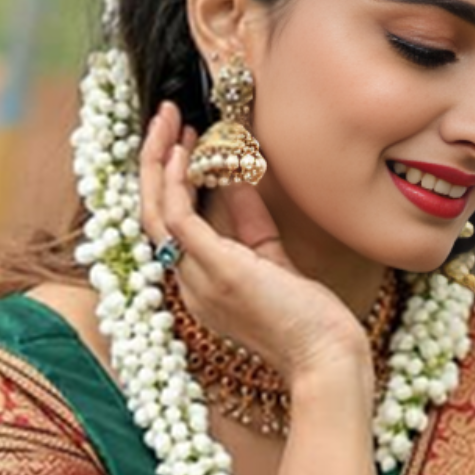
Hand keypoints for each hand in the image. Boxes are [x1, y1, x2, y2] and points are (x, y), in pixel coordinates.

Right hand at [140, 98, 370, 391]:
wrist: (324, 357)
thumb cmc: (307, 318)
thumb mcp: (272, 259)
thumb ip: (250, 222)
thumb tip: (238, 179)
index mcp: (199, 283)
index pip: (168, 225)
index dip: (169, 179)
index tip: (181, 142)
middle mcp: (188, 283)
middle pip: (150, 214)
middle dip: (153, 161)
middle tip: (162, 117)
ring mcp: (197, 279)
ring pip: (153, 211)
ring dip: (157, 159)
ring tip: (167, 118)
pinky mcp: (215, 269)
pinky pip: (178, 218)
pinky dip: (176, 181)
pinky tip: (184, 150)